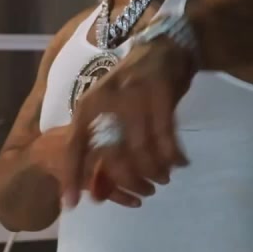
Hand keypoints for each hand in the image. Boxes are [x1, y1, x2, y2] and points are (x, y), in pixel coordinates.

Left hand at [65, 37, 194, 207]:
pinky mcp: (160, 95)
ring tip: (163, 178)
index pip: (74, 146)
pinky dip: (173, 155)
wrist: (164, 47)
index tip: (73, 205)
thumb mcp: (108, 103)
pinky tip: (180, 163)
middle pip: (113, 156)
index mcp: (89, 104)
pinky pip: (166, 137)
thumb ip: (103, 135)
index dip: (72, 175)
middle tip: (143, 191)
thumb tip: (97, 177)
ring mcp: (135, 98)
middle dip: (129, 180)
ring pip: (142, 150)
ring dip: (155, 170)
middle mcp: (107, 101)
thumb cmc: (133, 81)